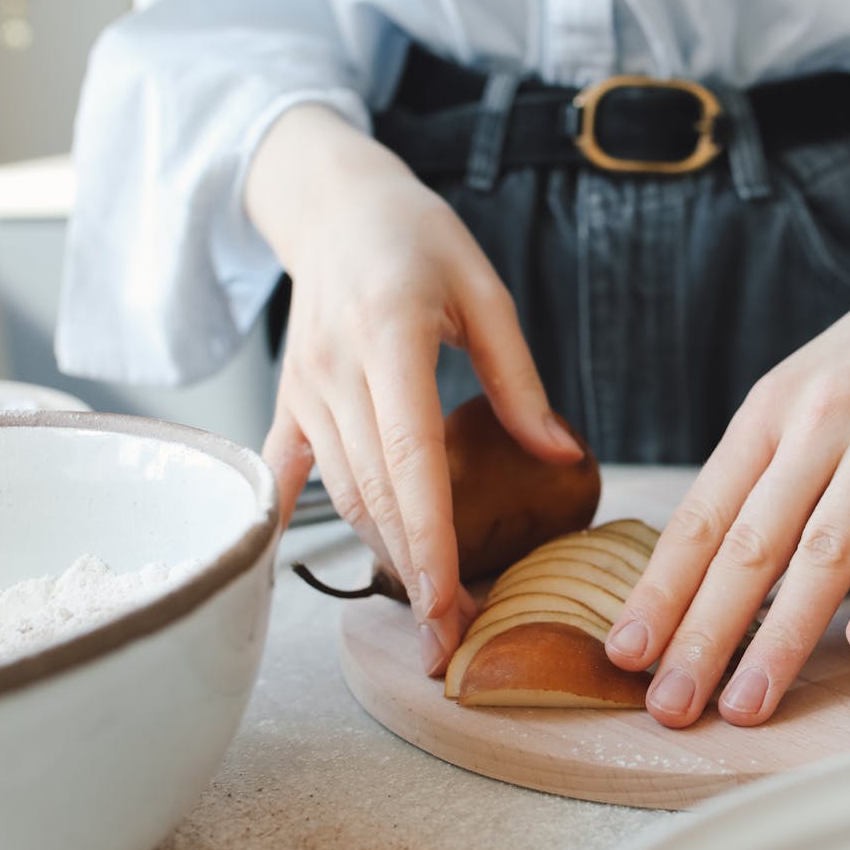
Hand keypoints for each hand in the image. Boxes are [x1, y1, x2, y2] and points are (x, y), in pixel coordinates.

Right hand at [247, 106, 582, 673]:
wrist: (335, 207)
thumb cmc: (419, 240)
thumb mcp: (485, 291)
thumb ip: (519, 380)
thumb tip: (562, 456)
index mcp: (391, 336)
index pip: (410, 457)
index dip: (429, 538)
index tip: (450, 604)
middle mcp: (336, 370)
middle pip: (374, 494)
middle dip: (413, 574)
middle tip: (449, 641)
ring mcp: (304, 388)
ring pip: (342, 494)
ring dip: (382, 557)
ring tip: (426, 610)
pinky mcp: (289, 400)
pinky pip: (288, 474)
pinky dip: (299, 525)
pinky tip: (317, 573)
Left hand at [605, 136, 849, 727]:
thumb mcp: (809, 393)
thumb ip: (769, 470)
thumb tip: (721, 561)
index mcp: (769, 411)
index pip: (701, 516)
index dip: (661, 590)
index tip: (625, 654)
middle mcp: (818, 417)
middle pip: (748, 542)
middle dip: (702, 632)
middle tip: (669, 705)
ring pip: (825, 545)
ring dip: (782, 634)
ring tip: (748, 702)